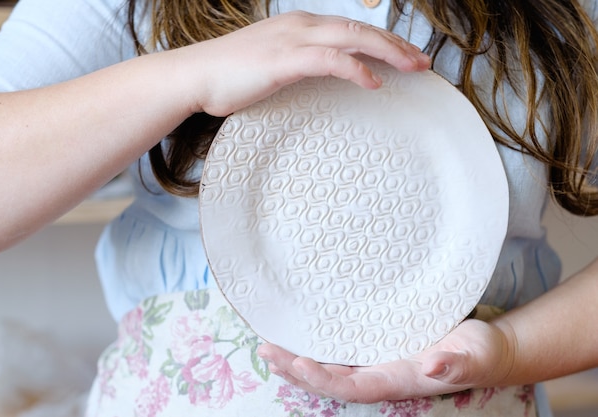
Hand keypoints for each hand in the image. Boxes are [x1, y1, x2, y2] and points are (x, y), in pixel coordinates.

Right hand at [178, 11, 430, 116]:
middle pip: (360, 30)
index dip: (382, 41)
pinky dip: (355, 69)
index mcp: (299, 25)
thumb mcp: (270, 64)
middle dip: (396, 45)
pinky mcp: (284, 60)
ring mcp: (293, 40)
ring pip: (352, 39)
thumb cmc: (228, 75)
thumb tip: (317, 76)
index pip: (350, 29)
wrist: (194, 75)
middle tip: (423, 62)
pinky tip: (374, 83)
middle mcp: (300, 26)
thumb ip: (296, 64)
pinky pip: (329, 60)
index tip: (406, 57)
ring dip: (387, 53)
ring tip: (413, 68)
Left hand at [257, 319, 515, 402]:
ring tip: (268, 348)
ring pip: (331, 369)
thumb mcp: (473, 355)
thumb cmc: (480, 353)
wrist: (485, 351)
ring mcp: (378, 365)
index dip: (324, 379)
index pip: (353, 386)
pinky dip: (315, 350)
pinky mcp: (378, 350)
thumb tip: (432, 365)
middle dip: (297, 369)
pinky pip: (340, 355)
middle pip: (331, 381)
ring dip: (298, 362)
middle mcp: (382, 376)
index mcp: (398, 380)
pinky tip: (297, 341)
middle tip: (266, 350)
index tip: (298, 362)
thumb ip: (455, 363)